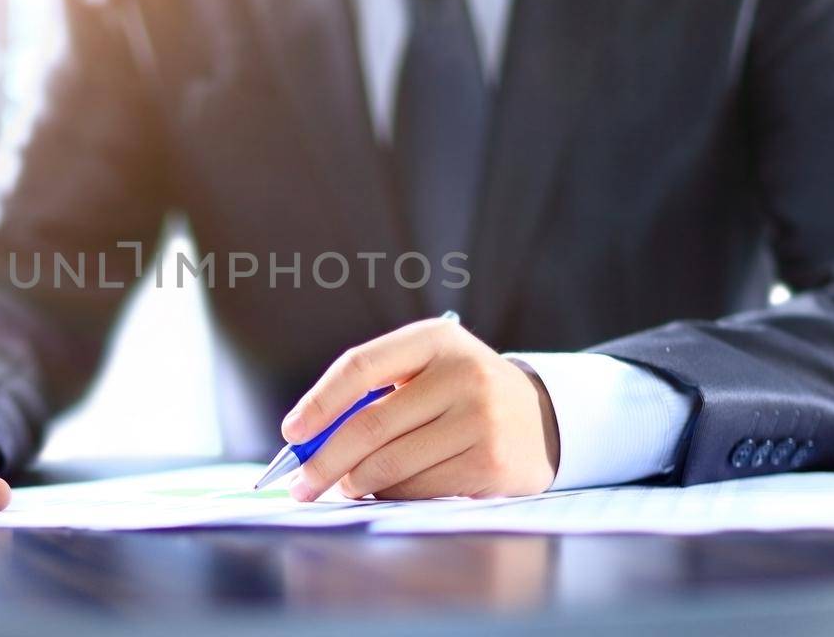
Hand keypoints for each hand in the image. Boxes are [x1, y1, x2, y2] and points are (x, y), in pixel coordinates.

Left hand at [282, 318, 559, 500]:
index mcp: (435, 339)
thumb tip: (309, 440)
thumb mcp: (426, 370)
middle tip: (302, 484)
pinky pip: (418, 488)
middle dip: (324, 460)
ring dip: (354, 482)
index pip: (361, 366)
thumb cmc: (460, 394)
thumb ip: (373, 393)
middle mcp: (462, 374)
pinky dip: (391, 494)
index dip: (319, 402)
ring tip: (343, 486)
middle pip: (369, 424)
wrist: (541, 418)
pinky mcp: (491, 463)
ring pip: (390, 463)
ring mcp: (480, 420)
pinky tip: (387, 489)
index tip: (292, 432)